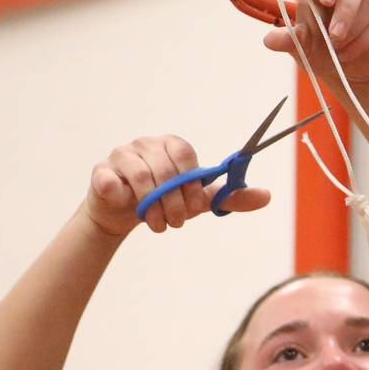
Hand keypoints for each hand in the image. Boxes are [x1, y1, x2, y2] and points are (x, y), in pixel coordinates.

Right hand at [85, 135, 270, 235]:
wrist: (125, 214)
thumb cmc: (166, 201)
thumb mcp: (199, 201)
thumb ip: (229, 197)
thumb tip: (266, 196)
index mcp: (172, 145)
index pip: (185, 156)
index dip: (191, 184)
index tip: (195, 207)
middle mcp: (147, 144)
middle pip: (164, 170)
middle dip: (175, 202)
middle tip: (178, 223)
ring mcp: (122, 155)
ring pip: (141, 177)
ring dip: (153, 208)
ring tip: (160, 225)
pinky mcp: (101, 171)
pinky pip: (109, 179)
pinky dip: (120, 196)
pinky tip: (127, 206)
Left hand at [263, 0, 368, 87]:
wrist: (350, 73)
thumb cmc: (323, 53)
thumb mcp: (303, 48)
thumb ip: (289, 40)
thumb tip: (269, 40)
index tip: (326, 0)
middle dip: (344, 11)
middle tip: (335, 36)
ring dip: (354, 30)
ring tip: (341, 51)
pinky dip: (368, 39)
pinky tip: (355, 51)